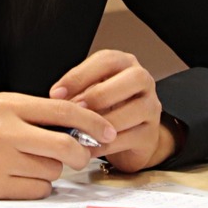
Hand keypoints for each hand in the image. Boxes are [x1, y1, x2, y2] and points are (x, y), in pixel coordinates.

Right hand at [0, 93, 117, 198]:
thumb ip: (31, 114)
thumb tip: (75, 126)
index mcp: (8, 104)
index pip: (65, 112)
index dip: (93, 123)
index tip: (108, 132)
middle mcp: (6, 130)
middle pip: (67, 146)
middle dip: (80, 155)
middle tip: (78, 156)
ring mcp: (0, 160)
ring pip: (52, 171)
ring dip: (50, 171)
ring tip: (27, 164)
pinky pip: (35, 190)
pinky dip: (35, 188)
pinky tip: (17, 179)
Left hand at [51, 50, 172, 172]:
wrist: (130, 139)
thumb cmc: (108, 109)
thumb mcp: (92, 93)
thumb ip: (78, 91)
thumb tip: (56, 98)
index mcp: (125, 65)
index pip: (107, 60)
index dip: (80, 75)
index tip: (56, 93)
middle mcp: (143, 82)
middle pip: (132, 79)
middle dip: (99, 94)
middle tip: (75, 108)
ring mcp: (151, 108)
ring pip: (135, 109)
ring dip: (103, 121)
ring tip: (81, 130)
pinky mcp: (150, 135)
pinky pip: (131, 137)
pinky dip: (106, 144)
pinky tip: (88, 148)